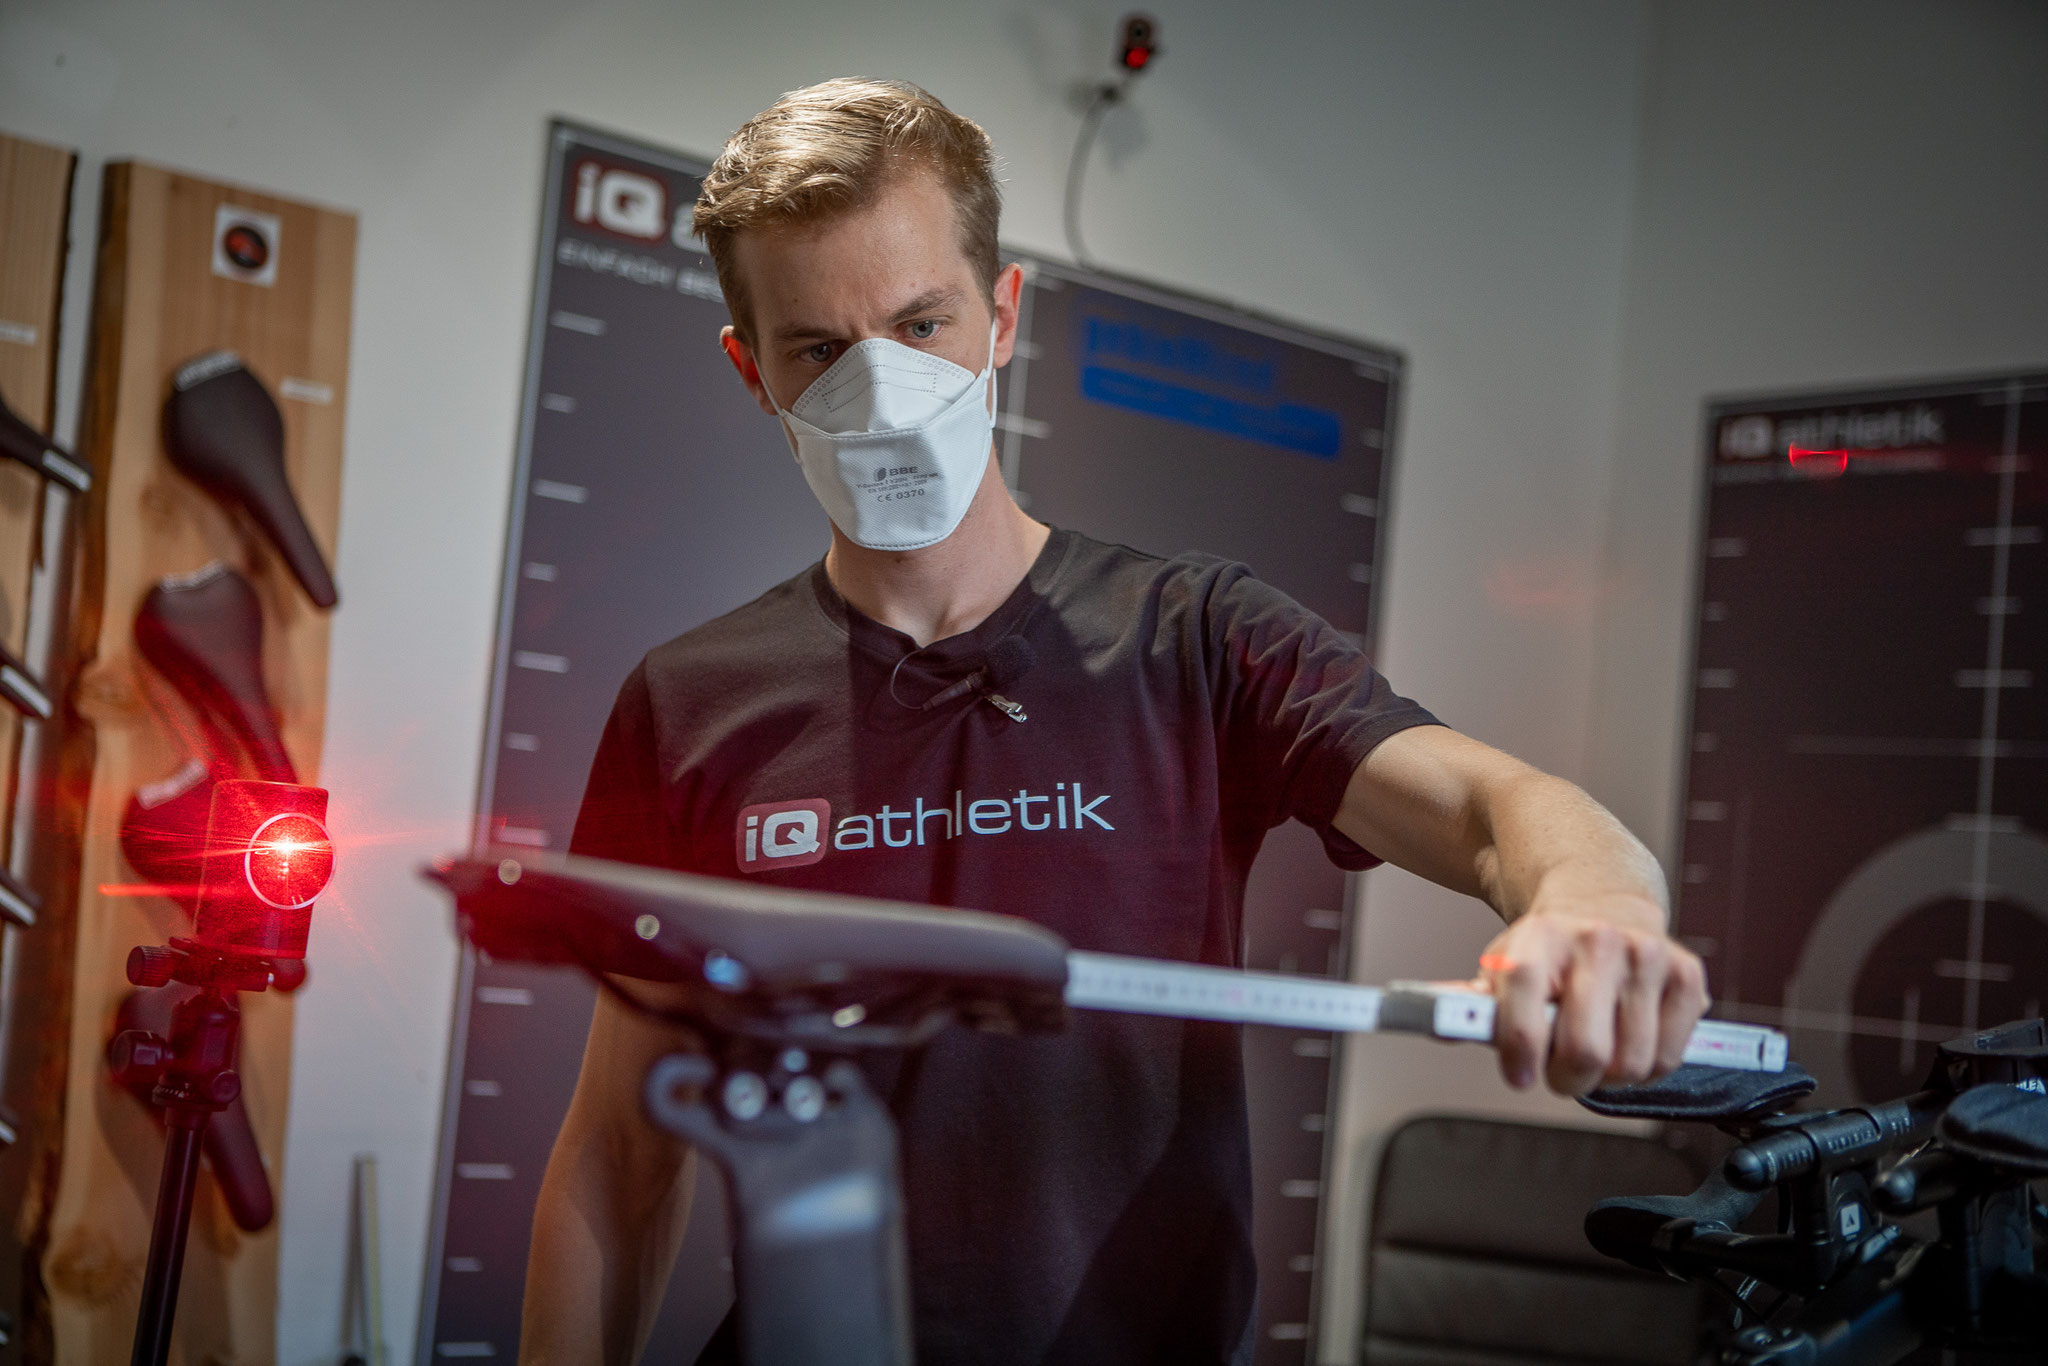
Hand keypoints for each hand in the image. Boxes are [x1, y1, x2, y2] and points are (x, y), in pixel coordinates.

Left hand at [1476, 896, 1708, 1094]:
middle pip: (1585, 1049)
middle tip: (1558, 1073)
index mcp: (1541, 936)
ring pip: (1632, 1063)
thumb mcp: (1502, 966)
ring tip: (1594, 1053)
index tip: (1518, 1075)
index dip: (1519, 1046)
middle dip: (1567, 1079)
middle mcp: (1598, 941)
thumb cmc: (1546, 951)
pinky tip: (1628, 1043)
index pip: (1525, 994)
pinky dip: (1646, 1068)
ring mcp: (1647, 956)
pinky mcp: (1687, 974)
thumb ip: (1470, 1003)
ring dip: (1608, 1079)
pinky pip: (1669, 1057)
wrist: (1602, 899)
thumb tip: (1440, 1025)